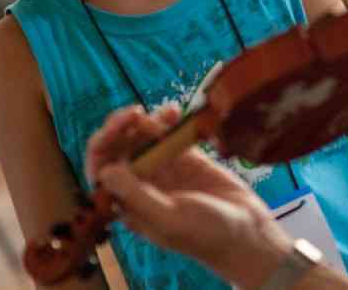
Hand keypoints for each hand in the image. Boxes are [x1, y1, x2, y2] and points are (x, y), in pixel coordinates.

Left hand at [86, 105, 292, 287]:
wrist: (246, 231)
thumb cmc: (206, 235)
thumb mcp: (169, 219)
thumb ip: (137, 196)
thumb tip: (105, 171)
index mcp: (129, 204)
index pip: (101, 170)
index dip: (104, 145)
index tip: (118, 127)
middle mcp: (142, 185)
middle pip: (119, 149)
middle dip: (122, 128)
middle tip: (136, 113)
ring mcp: (164, 170)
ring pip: (144, 138)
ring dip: (148, 121)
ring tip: (165, 114)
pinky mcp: (185, 159)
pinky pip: (170, 135)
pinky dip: (169, 121)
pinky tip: (175, 112)